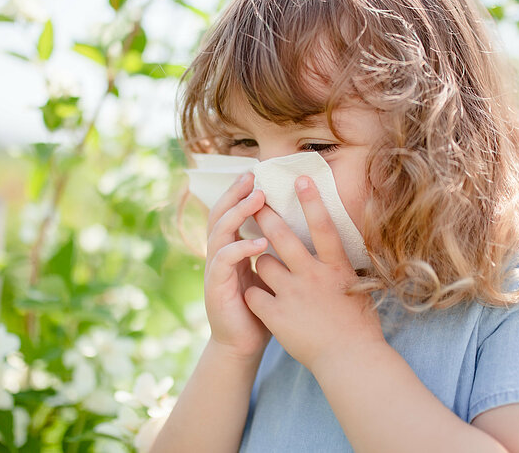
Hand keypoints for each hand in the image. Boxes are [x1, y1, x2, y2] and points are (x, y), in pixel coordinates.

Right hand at [203, 172, 273, 360]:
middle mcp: (219, 255)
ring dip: (238, 213)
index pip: (232, 212)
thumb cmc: (262, 309)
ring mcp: (214, 270)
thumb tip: (304, 226)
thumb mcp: (271, 274)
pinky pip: (224, 261)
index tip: (257, 173)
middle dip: (235, 193)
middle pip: (220, 214)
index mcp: (232, 249)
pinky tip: (258, 242)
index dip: (240, 193)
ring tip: (257, 199)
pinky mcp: (216, 288)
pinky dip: (240, 248)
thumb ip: (277, 251)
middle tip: (252, 176)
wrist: (245, 345)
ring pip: (219, 232)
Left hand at [243, 176, 385, 371]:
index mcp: (336, 267)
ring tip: (267, 269)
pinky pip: (254, 293)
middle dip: (266, 216)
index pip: (323, 226)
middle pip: (282, 237)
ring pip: (263, 263)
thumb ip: (341, 267)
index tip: (300, 178)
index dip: (312, 201)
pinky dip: (254, 294)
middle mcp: (313, 275)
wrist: (350, 360)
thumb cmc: (359, 325)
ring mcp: (293, 295)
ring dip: (262, 263)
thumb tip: (336, 248)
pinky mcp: (277, 315)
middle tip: (254, 202)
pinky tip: (259, 299)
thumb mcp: (358, 287)